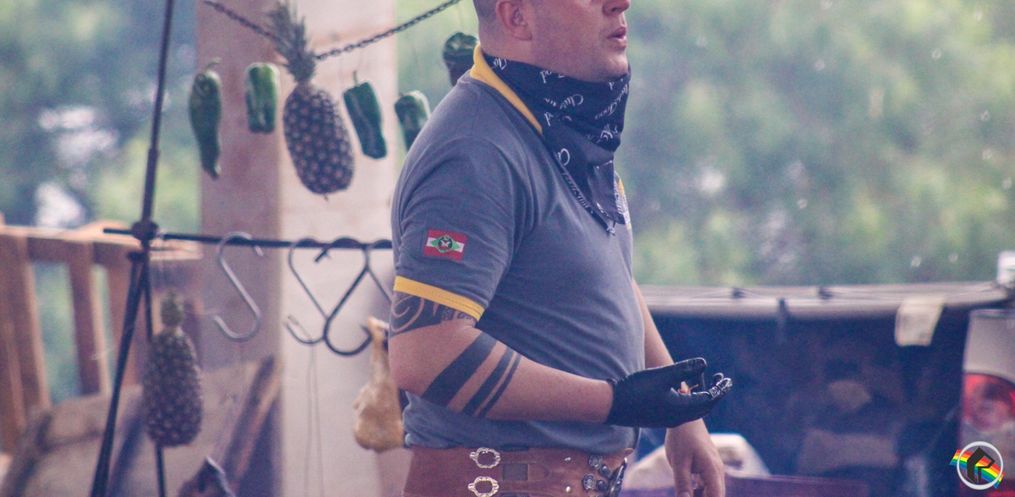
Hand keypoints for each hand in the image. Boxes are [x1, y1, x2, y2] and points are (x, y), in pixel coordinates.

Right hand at [605, 357, 731, 427]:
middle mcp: (678, 418)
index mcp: (681, 410)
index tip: (727, 379)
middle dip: (714, 393)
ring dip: (700, 394)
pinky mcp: (660, 417)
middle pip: (703, 407)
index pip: (708, 400)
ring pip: (692, 408)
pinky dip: (688, 398)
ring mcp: (668, 419)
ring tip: (700, 378)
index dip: (720, 389)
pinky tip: (683, 386)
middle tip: (721, 379)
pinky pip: (682, 409)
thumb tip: (704, 362)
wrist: (612, 406)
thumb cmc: (636, 389)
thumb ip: (684, 369)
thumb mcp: (662, 375)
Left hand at [666, 420, 724, 496]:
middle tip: (686, 495)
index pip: (716, 496)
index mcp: (713, 470)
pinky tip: (688, 491)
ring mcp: (714, 466)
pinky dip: (700, 489)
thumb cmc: (681, 438)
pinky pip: (707, 482)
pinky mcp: (708, 464)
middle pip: (716, 494)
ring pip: (712, 489)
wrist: (684, 416)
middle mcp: (717, 470)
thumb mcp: (679, 463)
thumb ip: (683, 484)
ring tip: (686, 493)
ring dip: (701, 495)